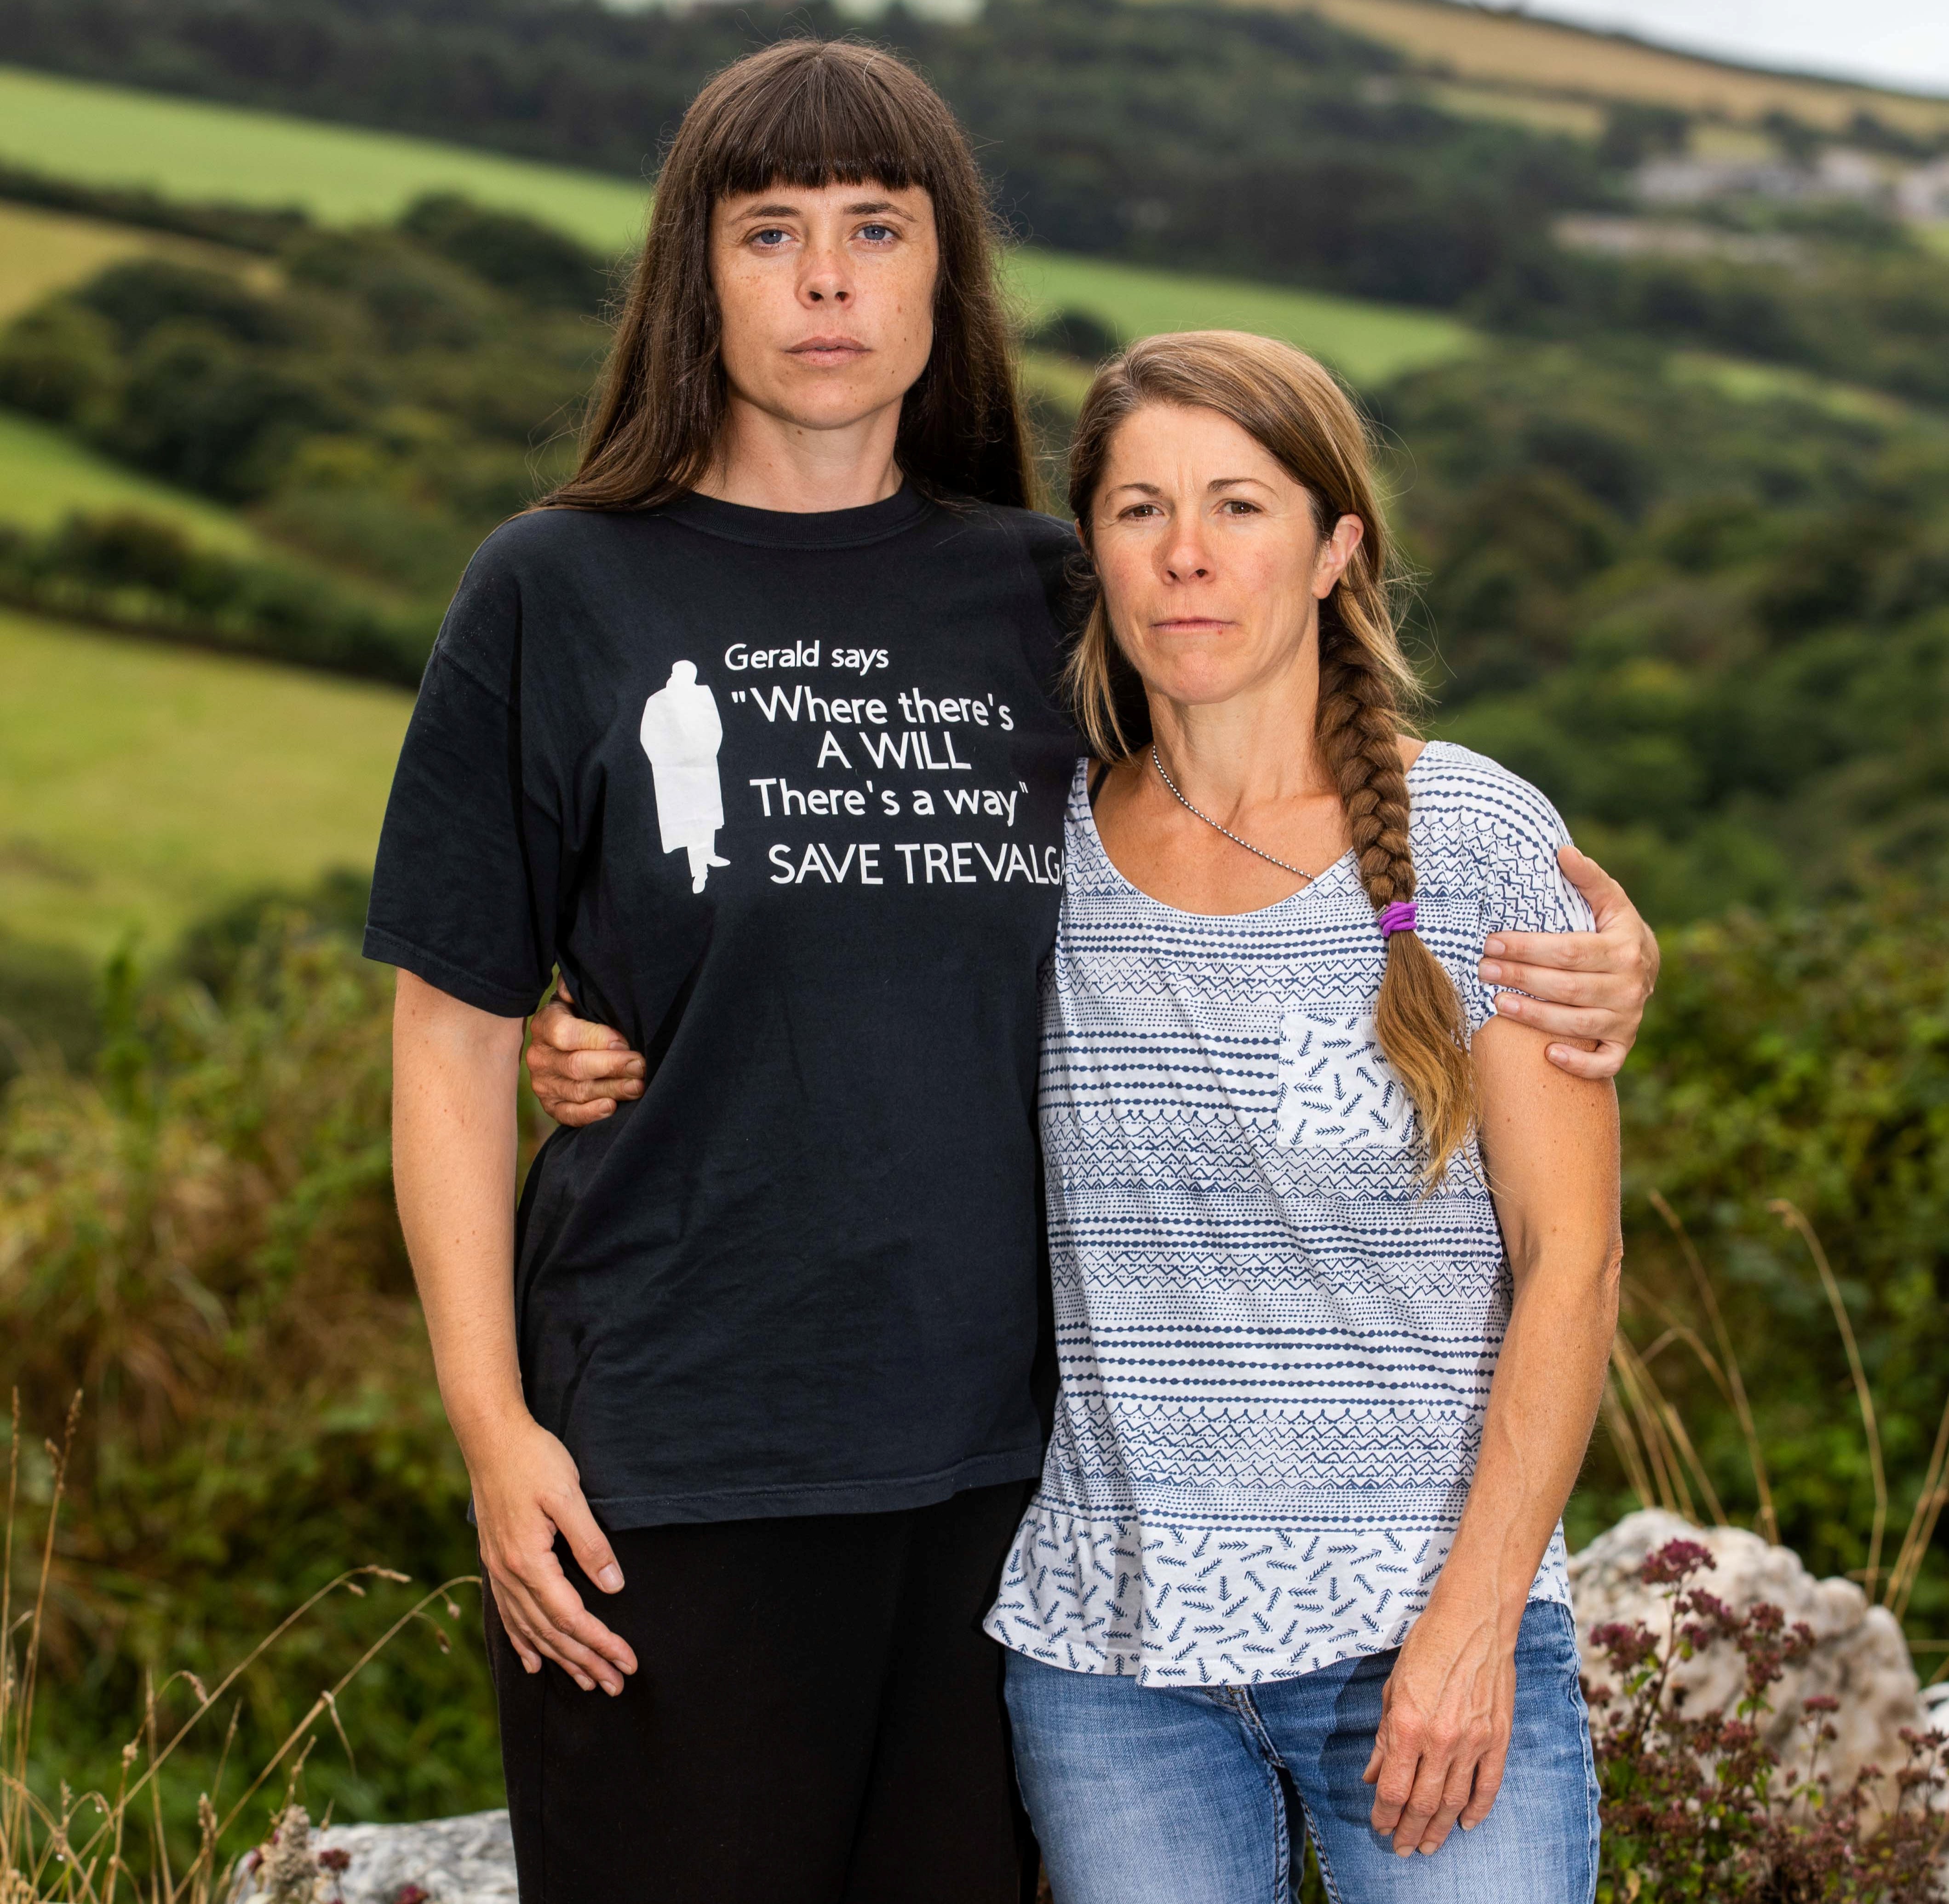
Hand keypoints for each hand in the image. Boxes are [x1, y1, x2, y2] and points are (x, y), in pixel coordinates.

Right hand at [469, 1414, 637, 1695]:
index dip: (601, 1642)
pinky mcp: (495, 1560)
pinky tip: (534, 1662)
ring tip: (587, 1681)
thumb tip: (613, 1587)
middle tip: (616, 1685)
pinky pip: (509, 1614)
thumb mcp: (569, 1495)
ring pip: (530, 1629)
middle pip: (551, 1632)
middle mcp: (509, 1573)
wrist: (491, 1437)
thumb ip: (590, 1543)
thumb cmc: (534, 1459)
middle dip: (586, 1661)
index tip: (628, 1661)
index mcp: (529, 1560)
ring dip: (560, 1659)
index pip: (571, 1616)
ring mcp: (498, 1569)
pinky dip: (523, 1642)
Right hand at [525, 987, 643, 1126]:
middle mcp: (539, 1056)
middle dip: (612, 1066)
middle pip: (575, 1065)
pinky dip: (590, 1114)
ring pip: (578, 1091)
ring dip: (611, 1090)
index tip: (624, 1040)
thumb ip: (575, 988)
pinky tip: (611, 1107)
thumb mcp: (577, 996)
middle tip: (640, 1065)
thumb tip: (571, 988)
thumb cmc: (581, 1015)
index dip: (596, 1039)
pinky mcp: (551, 1105)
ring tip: (637, 1086)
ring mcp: (543, 1083)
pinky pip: (568, 1114)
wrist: (564, 1043)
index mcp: (545, 1024)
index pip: (565, 1034)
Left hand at [1363, 1598, 1514, 1856]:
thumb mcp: (1392, 1688)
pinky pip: (1488, 1785)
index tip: (1379, 1827)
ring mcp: (1474, 1742)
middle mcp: (1441, 1740)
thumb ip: (1384, 1737)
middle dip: (1409, 1831)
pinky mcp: (1499, 1738)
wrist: (1473, 1621)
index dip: (1384, 1815)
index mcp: (1409, 1726)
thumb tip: (1373, 1777)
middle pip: (1423, 1803)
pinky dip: (1477, 1809)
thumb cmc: (1426, 1647)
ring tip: (1427, 1846)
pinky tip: (1465, 1824)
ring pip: (1454, 1801)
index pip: (1394, 1789)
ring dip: (1439, 1829)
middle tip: (1401, 1848)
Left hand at [1477, 845, 1658, 1080]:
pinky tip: (1548, 1054)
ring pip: (1578, 1023)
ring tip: (1497, 1003)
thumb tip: (1563, 851)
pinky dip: (1580, 1062)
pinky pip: (1605, 1062)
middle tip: (1483, 970)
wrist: (1647, 967)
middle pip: (1567, 987)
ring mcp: (1627, 1018)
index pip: (1568, 950)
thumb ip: (1588, 878)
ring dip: (1535, 1016)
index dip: (1527, 948)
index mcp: (1624, 948)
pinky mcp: (1624, 1044)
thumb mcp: (1609, 901)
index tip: (1492, 942)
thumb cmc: (1614, 930)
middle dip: (1521, 978)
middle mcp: (1630, 986)